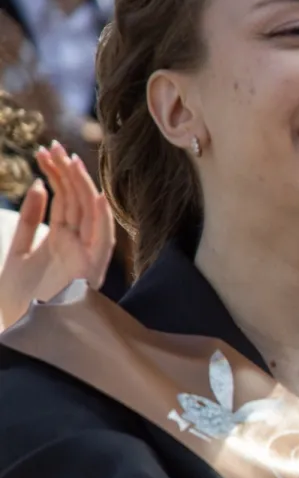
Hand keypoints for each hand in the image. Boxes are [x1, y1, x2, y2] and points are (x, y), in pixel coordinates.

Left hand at [0, 143, 115, 325]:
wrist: (20, 330)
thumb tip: (36, 185)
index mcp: (60, 240)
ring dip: (82, 186)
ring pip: (90, 214)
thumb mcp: (17, 250)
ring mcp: (85, 257)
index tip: (45, 150)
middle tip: (53, 146)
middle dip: (67, 173)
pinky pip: (102, 240)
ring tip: (69, 159)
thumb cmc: (17, 297)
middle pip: (76, 201)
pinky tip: (95, 195)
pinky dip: (101, 218)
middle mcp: (76, 245)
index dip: (56, 174)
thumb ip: (28, 219)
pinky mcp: (90, 271)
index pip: (63, 199)